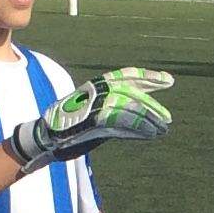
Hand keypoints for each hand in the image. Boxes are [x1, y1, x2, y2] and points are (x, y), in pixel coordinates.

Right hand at [7, 66, 173, 172]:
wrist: (45, 137)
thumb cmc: (70, 127)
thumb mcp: (95, 113)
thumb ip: (115, 109)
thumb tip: (142, 114)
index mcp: (97, 85)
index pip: (127, 75)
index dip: (148, 77)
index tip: (168, 80)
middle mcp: (96, 90)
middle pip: (132, 90)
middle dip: (152, 103)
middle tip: (168, 117)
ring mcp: (94, 103)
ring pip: (130, 106)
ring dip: (149, 119)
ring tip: (163, 128)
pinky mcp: (94, 118)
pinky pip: (123, 120)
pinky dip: (140, 127)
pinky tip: (151, 134)